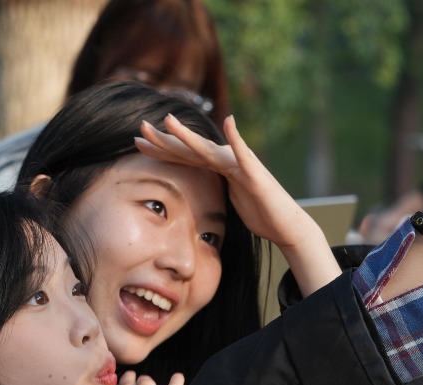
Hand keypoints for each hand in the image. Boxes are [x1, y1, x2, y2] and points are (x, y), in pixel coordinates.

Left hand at [135, 115, 340, 295]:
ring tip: (169, 121)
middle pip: (189, 149)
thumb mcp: (227, 198)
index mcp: (218, 167)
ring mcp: (240, 164)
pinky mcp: (255, 173)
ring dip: (188, 136)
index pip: (184, 156)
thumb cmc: (259, 212)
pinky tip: (230, 122)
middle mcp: (226, 160)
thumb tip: (195, 188)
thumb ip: (214, 186)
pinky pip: (244, 155)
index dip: (161, 149)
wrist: (285, 224)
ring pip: (208, 149)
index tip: (137, 142)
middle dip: (164, 140)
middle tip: (140, 128)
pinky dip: (237, 139)